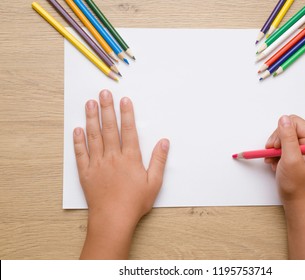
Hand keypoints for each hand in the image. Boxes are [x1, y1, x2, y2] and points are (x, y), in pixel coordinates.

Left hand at [73, 89, 169, 258]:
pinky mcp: (86, 173)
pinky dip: (79, 141)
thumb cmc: (134, 203)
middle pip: (109, 128)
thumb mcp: (154, 183)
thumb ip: (159, 161)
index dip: (126, 114)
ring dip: (91, 119)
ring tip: (89, 104)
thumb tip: (164, 142)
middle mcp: (112, 157)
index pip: (128, 130)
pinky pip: (81, 154)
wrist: (113, 219)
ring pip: (94, 137)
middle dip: (107, 109)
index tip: (123, 100)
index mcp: (130, 158)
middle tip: (103, 93)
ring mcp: (97, 164)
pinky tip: (77, 129)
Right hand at [264, 115, 304, 205]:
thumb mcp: (291, 159)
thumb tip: (284, 119)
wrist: (296, 200)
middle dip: (277, 141)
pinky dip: (274, 153)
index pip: (294, 122)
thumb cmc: (297, 184)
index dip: (282, 132)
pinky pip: (280, 144)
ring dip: (274, 148)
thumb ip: (287, 138)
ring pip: (281, 136)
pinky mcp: (294, 152)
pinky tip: (275, 162)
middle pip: (287, 128)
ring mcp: (302, 147)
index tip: (277, 146)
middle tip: (274, 153)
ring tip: (274, 160)